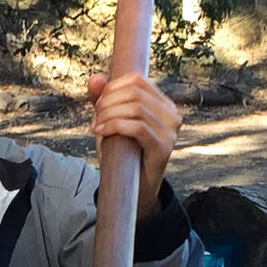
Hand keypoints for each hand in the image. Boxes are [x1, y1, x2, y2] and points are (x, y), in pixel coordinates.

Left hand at [87, 69, 179, 217]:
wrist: (134, 188)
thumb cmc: (124, 152)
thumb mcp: (111, 121)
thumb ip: (103, 99)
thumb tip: (94, 78)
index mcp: (162, 103)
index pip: (137, 80)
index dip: (112, 88)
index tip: (97, 105)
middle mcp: (172, 114)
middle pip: (134, 92)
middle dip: (108, 103)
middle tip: (95, 119)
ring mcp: (171, 131)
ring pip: (136, 108)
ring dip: (109, 115)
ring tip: (97, 128)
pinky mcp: (164, 147)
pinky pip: (138, 127)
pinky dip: (115, 126)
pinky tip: (101, 133)